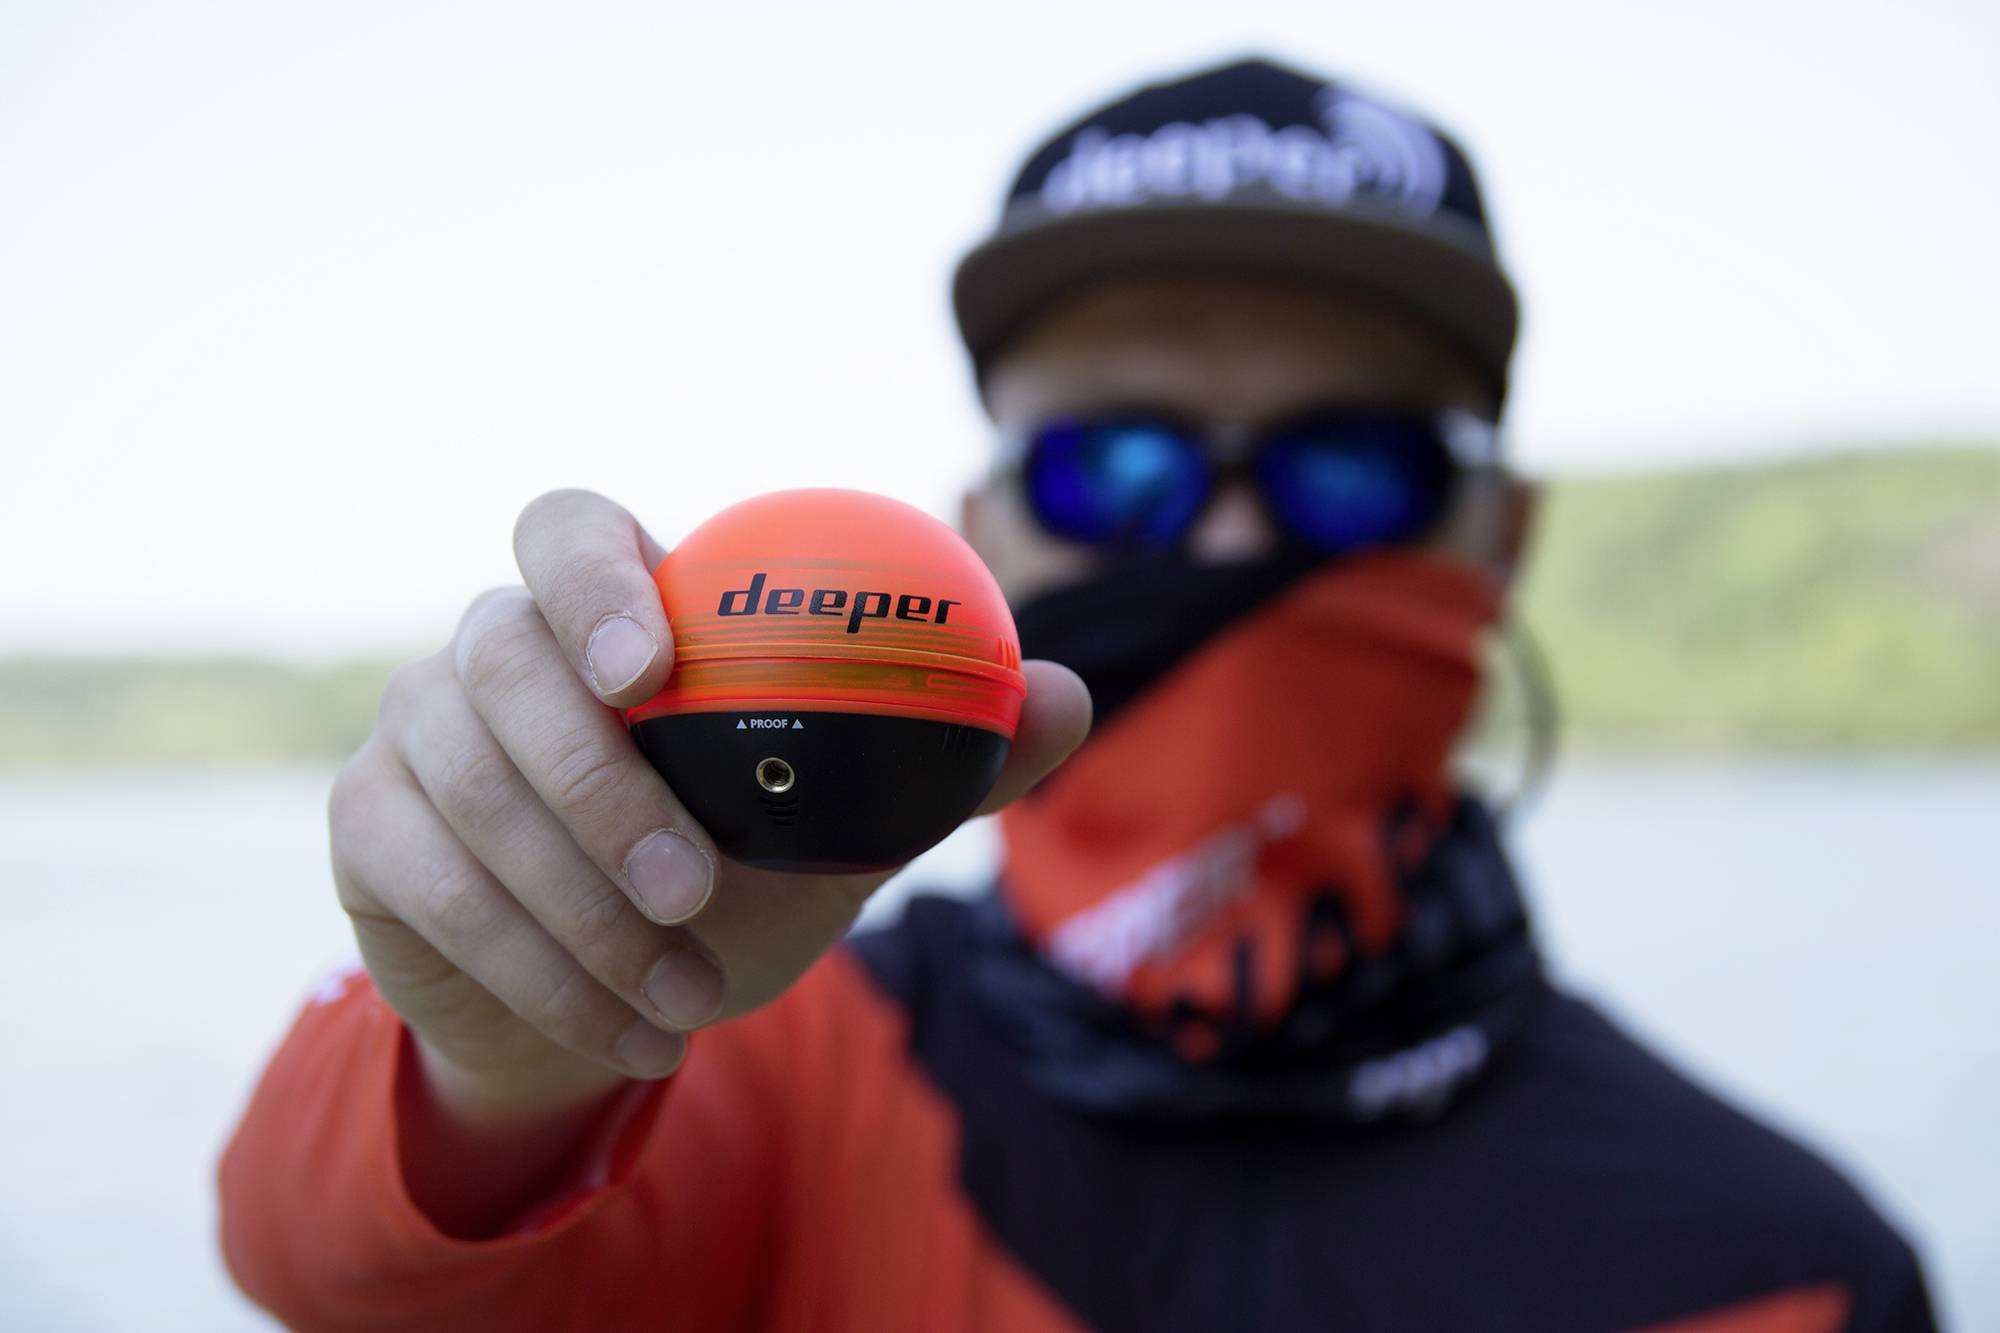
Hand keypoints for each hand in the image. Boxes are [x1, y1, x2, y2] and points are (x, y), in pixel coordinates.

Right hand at [329, 489, 1090, 1125]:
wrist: (608, 998)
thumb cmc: (725, 879)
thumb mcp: (836, 825)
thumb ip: (939, 759)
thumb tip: (1065, 695)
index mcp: (604, 612)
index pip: (564, 526)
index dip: (591, 577)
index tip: (650, 664)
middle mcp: (491, 650)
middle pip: (499, 661)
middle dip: (594, 787)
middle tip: (691, 890)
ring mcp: (412, 732)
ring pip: (466, 790)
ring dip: (578, 910)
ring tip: (688, 996)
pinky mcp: (370, 828)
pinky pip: (430, 884)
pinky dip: (536, 969)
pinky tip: (632, 1030)